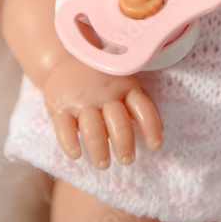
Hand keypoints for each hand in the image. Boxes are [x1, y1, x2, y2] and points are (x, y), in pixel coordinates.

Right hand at [42, 55, 163, 168]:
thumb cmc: (103, 79)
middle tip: (127, 160)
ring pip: (92, 128)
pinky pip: (64, 128)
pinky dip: (69, 142)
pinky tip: (76, 154)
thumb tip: (160, 130)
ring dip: (99, 148)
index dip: (150, 127)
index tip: (156, 146)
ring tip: (104, 164)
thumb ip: (138, 105)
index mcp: (125, 88)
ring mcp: (82, 101)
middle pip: (118, 122)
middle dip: (124, 143)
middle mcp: (105, 94)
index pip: (142, 108)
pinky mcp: (60, 107)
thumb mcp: (123, 84)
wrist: (66, 57)